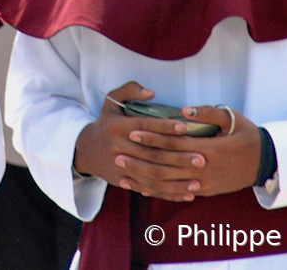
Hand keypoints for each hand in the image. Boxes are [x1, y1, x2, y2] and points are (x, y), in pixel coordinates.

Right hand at [74, 82, 201, 200]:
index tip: (184, 127)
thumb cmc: (105, 123)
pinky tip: (187, 195)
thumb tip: (152, 93)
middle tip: (201, 158)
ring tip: (198, 181)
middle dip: (178, 157)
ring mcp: (121, 167)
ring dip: (177, 181)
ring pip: (152, 176)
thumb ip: (130, 90)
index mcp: (117, 127)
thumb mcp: (111, 102)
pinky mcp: (124, 181)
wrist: (84, 151)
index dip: (163, 127)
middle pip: (151, 154)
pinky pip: (149, 189)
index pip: (143, 127)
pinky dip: (169, 194)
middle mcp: (119, 148)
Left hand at [124, 105, 262, 200]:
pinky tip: (141, 188)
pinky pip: (176, 193)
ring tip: (122, 172)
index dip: (152, 138)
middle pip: (166, 165)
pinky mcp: (204, 192)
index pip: (174, 143)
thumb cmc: (247, 136)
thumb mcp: (233, 118)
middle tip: (117, 153)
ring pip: (168, 183)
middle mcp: (203, 168)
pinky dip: (157, 191)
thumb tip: (185, 110)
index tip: (133, 132)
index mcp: (209, 148)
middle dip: (140, 159)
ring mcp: (204, 183)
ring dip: (143, 178)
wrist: (266, 163)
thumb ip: (209, 112)